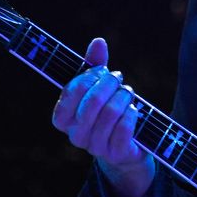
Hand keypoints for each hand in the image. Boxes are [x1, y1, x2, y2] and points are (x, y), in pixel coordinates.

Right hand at [51, 37, 153, 196]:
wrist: (126, 146)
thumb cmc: (107, 111)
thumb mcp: (98, 87)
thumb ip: (95, 65)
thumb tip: (98, 42)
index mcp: (63, 118)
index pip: (70, 92)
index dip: (88, 77)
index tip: (101, 70)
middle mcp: (75, 135)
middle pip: (92, 101)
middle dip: (109, 84)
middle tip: (118, 78)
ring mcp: (94, 147)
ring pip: (110, 113)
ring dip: (124, 97)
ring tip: (127, 93)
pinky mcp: (115, 154)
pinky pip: (124, 128)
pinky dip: (132, 114)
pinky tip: (134, 110)